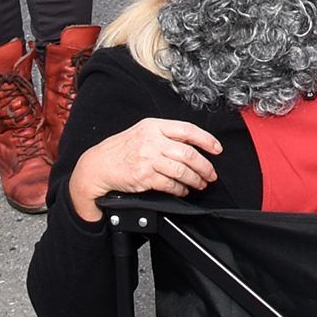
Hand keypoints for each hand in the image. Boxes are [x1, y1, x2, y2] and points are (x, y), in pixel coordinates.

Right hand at [70, 117, 223, 221]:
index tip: (217, 149)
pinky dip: (180, 189)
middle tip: (211, 174)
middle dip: (204, 166)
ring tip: (201, 184)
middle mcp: (152, 140)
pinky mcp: (144, 176)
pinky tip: (184, 190)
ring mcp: (148, 158)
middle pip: (188, 153)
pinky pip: (170, 184)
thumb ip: (165, 136)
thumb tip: (193, 146)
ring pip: (182, 170)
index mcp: (154, 126)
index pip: (187, 130)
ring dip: (195, 179)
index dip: (206, 140)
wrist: (99, 165)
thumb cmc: (122, 149)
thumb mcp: (143, 133)